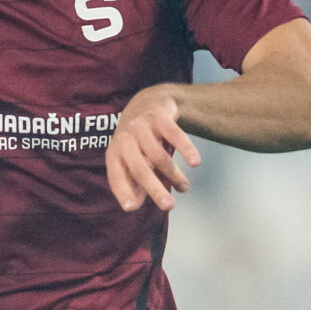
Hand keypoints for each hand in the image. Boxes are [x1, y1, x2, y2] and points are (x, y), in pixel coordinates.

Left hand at [106, 85, 200, 210]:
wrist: (148, 101)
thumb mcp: (132, 160)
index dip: (123, 191)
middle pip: (140, 168)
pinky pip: (174, 135)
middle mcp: (125, 139)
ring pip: (159, 156)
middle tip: (169, 207)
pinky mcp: (159, 116)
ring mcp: (142, 126)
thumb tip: (132, 206)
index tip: (131, 208)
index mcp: (115, 153)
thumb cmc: (139, 140)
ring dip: (174, 175)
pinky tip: (195, 162)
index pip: (116, 176)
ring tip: (185, 188)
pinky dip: (186, 149)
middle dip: (155, 189)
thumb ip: (133, 182)